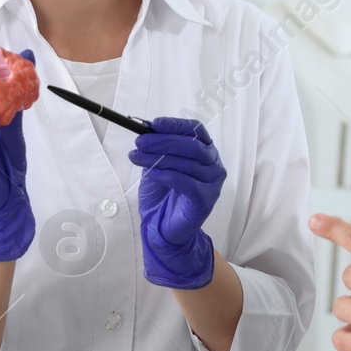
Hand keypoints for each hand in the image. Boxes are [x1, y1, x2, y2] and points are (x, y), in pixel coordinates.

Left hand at [127, 116, 225, 288]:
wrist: (163, 227)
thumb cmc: (163, 194)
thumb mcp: (158, 164)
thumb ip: (157, 147)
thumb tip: (144, 128)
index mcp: (206, 151)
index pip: (195, 130)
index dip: (175, 125)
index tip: (153, 124)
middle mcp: (213, 164)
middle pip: (191, 145)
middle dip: (162, 141)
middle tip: (140, 142)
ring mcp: (212, 182)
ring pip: (186, 163)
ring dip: (157, 158)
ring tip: (136, 157)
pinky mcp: (205, 199)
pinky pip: (185, 182)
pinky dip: (166, 175)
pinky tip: (151, 174)